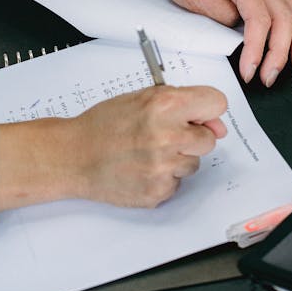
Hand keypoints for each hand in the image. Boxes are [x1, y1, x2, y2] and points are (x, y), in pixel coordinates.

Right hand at [0, 84, 227, 211]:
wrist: (74, 156)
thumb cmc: (105, 124)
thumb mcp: (142, 99)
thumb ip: (182, 104)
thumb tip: (217, 126)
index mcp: (164, 105)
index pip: (216, 103)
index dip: (206, 111)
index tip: (197, 116)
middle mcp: (167, 135)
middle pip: (209, 140)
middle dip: (191, 138)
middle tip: (163, 136)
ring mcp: (163, 167)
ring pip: (194, 164)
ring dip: (177, 159)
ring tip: (147, 153)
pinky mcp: (158, 191)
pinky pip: (177, 183)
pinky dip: (163, 178)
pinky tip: (141, 169)